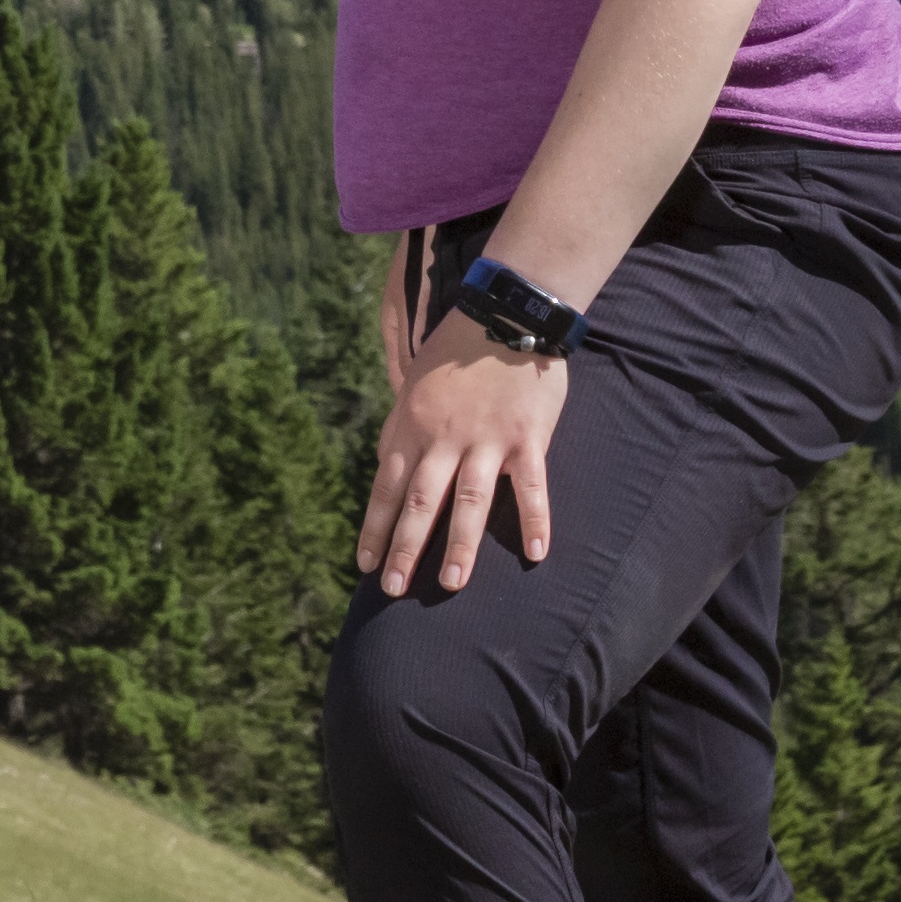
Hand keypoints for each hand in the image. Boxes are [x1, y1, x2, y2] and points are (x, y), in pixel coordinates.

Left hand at [360, 317, 567, 596]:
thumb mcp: (413, 380)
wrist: (506, 311)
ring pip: (469, 500)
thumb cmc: (457, 347)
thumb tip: (384, 460)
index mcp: (412, 424)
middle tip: (393, 590)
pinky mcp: (527, 437)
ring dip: (460, 545)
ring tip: (452, 584)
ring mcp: (487, 438)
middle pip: (420, 501)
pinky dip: (535, 520)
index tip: (365, 565)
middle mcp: (444, 437)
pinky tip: (536, 554)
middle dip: (405, 548)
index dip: (375, 528)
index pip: (386, 486)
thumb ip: (402, 424)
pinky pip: (531, 486)